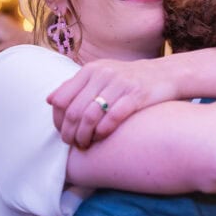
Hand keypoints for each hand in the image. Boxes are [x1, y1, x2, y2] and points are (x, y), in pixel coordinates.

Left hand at [46, 58, 177, 147]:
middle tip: (72, 144)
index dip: (57, 120)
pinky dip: (103, 131)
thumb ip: (76, 86)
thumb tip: (50, 100)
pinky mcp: (137, 95)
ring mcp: (120, 84)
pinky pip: (113, 117)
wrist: (165, 74)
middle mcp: (103, 75)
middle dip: (69, 132)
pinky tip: (101, 137)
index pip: (61, 99)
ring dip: (84, 136)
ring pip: (90, 116)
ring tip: (85, 145)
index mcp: (90, 70)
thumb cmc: (129, 79)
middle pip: (73, 110)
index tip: (62, 132)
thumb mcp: (101, 75)